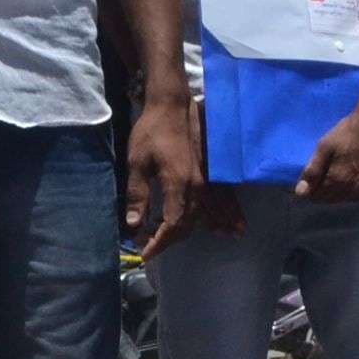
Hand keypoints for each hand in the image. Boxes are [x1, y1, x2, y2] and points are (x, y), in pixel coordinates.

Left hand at [122, 92, 203, 258]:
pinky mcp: (209, 176)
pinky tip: (224, 229)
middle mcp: (197, 188)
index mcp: (178, 185)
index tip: (143, 252)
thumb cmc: (152, 131)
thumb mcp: (137, 162)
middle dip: (167, 239)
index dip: (158, 242)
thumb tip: (134, 224)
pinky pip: (218, 204)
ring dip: (186, 233)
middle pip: (186, 225)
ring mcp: (206, 182)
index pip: (171, 224)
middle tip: (147, 245)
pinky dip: (219, 219)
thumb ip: (138, 195)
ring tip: (168, 242)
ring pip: (201, 218)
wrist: (173, 106)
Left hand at [297, 96, 358, 203]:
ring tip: (344, 172)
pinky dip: (358, 189)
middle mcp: (353, 191)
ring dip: (342, 190)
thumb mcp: (324, 147)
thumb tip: (301, 193)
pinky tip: (358, 175)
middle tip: (329, 170)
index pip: (317, 197)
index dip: (312, 187)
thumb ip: (312, 172)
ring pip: (348, 199)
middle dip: (327, 189)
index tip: (315, 175)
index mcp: (337, 182)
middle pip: (332, 199)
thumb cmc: (348, 133)